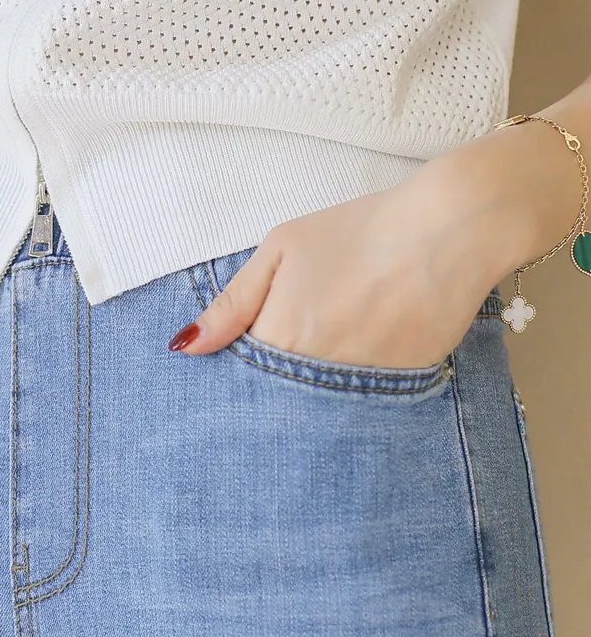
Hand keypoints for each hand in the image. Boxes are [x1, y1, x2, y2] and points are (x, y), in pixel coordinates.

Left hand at [168, 108, 588, 366]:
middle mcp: (318, 370)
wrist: (450, 227)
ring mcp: (363, 385)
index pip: (241, 379)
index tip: (253, 359)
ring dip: (316, 395)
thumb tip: (186, 346)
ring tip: (336, 349)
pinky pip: (366, 406)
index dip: (244, 370)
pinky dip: (358, 394)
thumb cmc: (359, 230)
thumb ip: (232, 303)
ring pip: (321, 409)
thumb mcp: (282, 248)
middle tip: (294, 361)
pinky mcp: (403, 388)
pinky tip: (368, 356)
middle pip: (279, 403)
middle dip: (276, 392)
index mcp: (281, 335)